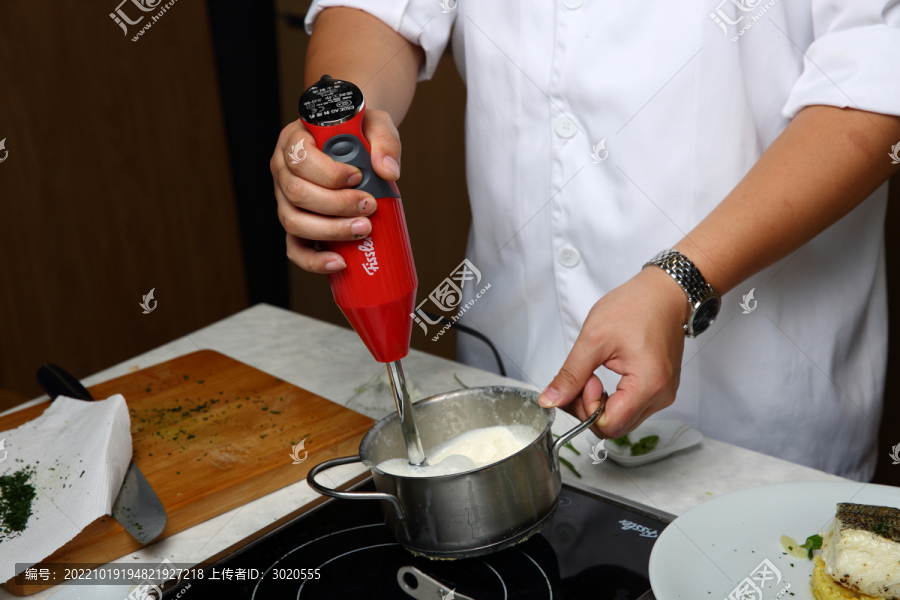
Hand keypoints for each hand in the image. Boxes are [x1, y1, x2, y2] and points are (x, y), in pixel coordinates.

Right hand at [270, 110, 401, 272]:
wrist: (356, 143)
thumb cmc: (359, 131)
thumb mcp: (375, 124)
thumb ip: (385, 141)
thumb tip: (388, 172)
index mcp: (295, 142)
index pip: (300, 159)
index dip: (329, 173)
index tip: (358, 176)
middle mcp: (284, 172)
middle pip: (296, 193)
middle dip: (336, 204)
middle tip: (369, 205)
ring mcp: (286, 200)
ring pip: (293, 221)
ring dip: (330, 230)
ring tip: (363, 229)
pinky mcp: (296, 224)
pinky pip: (295, 248)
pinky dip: (314, 260)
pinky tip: (339, 262)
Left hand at [538, 266, 689, 438]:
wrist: (664, 292)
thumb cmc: (636, 306)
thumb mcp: (593, 339)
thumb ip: (570, 375)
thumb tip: (550, 400)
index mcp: (648, 385)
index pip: (608, 425)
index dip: (587, 408)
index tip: (585, 379)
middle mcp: (661, 396)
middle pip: (615, 427)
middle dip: (589, 407)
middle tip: (584, 376)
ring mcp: (662, 394)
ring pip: (621, 420)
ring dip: (600, 403)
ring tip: (595, 372)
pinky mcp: (659, 389)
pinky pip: (630, 408)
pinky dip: (612, 398)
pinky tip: (606, 375)